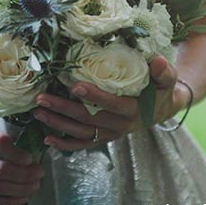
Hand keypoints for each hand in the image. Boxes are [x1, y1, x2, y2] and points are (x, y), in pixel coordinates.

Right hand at [0, 127, 44, 204]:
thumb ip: (15, 142)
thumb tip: (38, 157)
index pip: (0, 143)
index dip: (18, 154)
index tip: (31, 159)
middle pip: (1, 169)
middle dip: (25, 175)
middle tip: (40, 174)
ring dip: (21, 189)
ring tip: (35, 186)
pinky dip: (11, 201)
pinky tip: (24, 197)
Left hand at [34, 55, 183, 151]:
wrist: (160, 109)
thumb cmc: (160, 89)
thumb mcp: (167, 79)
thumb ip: (163, 72)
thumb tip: (157, 60)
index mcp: (134, 109)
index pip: (112, 104)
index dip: (95, 96)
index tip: (75, 85)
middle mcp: (121, 125)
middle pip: (89, 119)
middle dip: (64, 109)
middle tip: (43, 99)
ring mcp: (111, 133)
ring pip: (82, 132)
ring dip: (59, 125)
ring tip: (38, 113)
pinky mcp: (104, 137)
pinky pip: (84, 143)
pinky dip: (66, 144)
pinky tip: (48, 139)